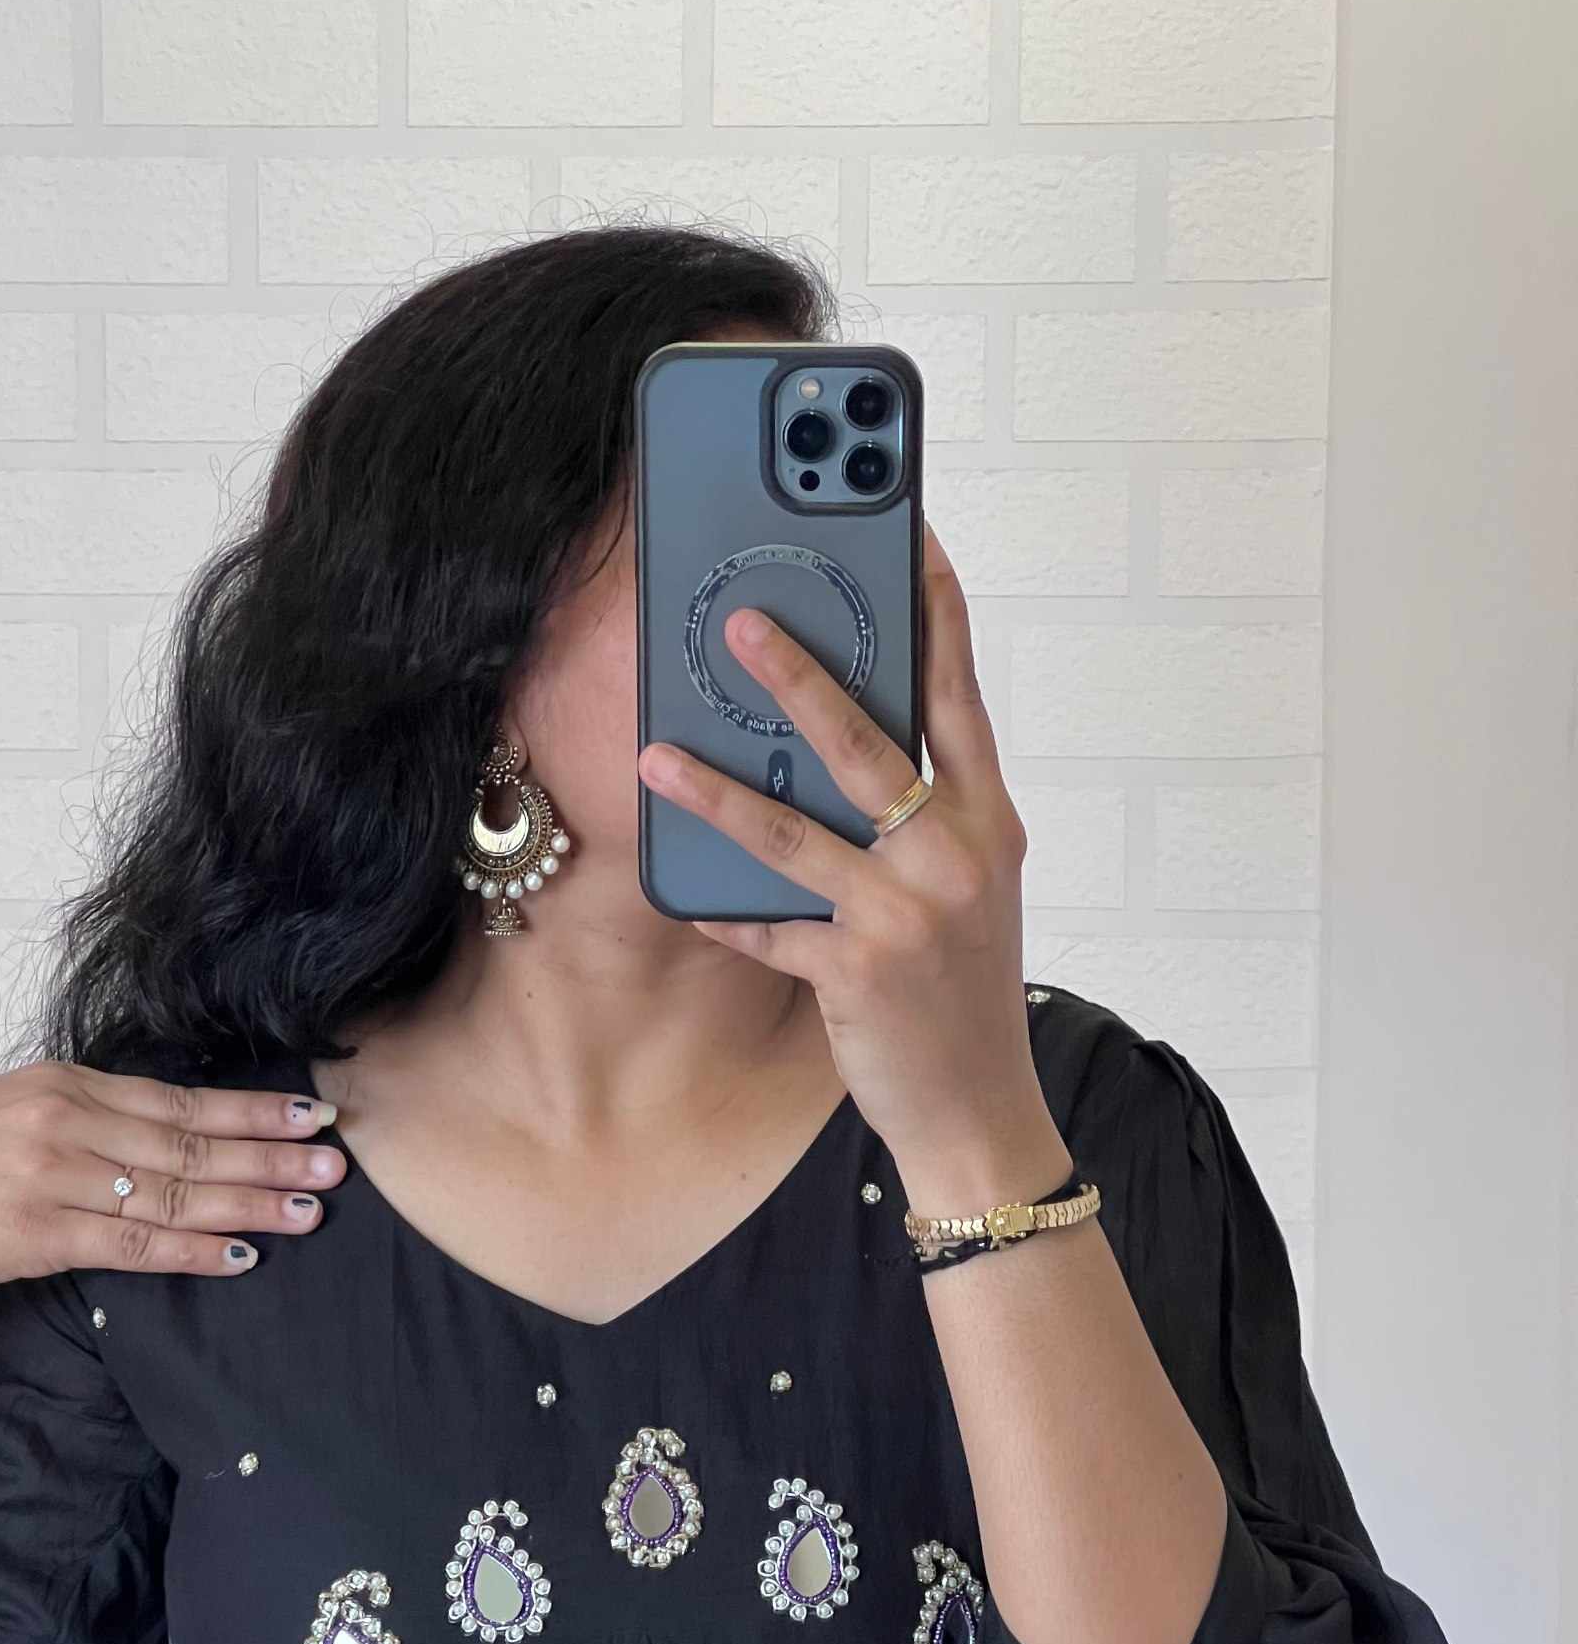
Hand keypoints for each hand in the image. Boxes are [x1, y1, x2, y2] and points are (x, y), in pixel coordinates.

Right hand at [0, 1063, 344, 1316]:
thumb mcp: (5, 1121)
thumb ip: (79, 1123)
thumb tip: (156, 1139)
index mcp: (61, 1082)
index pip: (178, 1098)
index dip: (250, 1107)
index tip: (312, 1111)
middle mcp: (63, 1118)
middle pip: (191, 1139)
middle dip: (271, 1151)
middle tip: (338, 1159)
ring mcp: (50, 1174)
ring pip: (174, 1189)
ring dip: (250, 1200)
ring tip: (312, 1208)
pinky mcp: (34, 1232)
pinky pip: (134, 1242)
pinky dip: (194, 1248)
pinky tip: (243, 1254)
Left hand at [636, 516, 1059, 1185]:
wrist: (979, 1107)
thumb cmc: (962, 989)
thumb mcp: (967, 887)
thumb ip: (923, 817)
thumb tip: (840, 747)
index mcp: (987, 818)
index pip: (958, 694)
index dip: (932, 611)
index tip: (905, 535)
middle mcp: (954, 852)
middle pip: (865, 742)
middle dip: (797, 676)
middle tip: (737, 620)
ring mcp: (906, 911)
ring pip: (794, 831)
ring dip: (716, 790)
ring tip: (656, 752)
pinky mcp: (857, 969)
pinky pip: (769, 927)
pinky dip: (722, 911)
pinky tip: (676, 891)